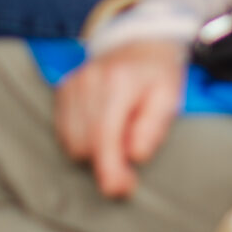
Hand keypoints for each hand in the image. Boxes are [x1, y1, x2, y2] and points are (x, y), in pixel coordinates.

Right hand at [53, 40, 187, 198]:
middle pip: (84, 146)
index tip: (123, 188)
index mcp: (117, 83)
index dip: (110, 171)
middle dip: (106, 161)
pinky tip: (101, 129)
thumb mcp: (169, 98)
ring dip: (93, 151)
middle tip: (130, 156)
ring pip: (71, 143)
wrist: (139, 43)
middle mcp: (88, 82)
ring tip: (118, 137)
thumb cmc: (158, 75)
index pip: (103, 137)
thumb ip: (152, 128)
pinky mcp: (62, 91)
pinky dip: (82, 140)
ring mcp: (71, 85)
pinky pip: (64, 133)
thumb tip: (134, 156)